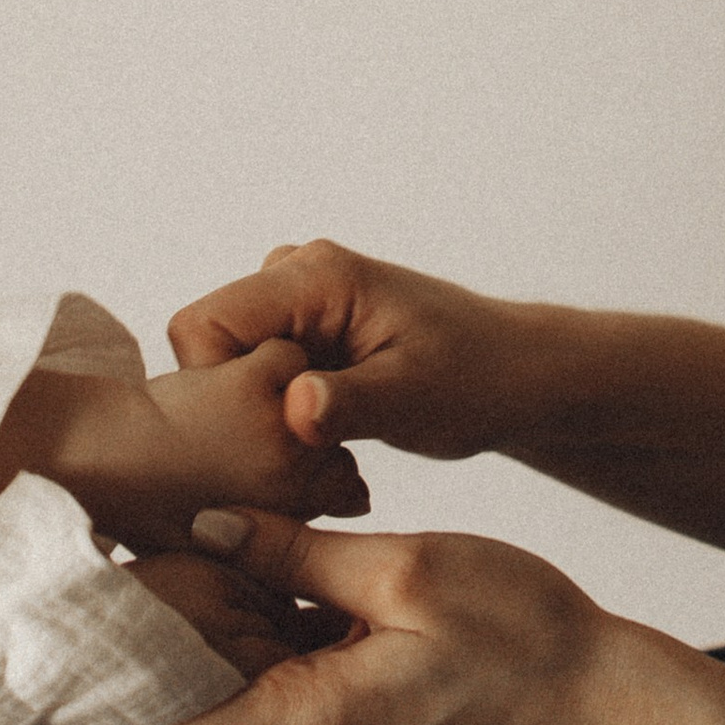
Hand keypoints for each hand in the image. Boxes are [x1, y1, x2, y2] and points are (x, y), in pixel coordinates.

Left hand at [0, 344, 368, 554]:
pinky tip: (216, 387)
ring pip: (312, 388)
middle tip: (241, 439)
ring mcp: (283, 427)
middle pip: (334, 437)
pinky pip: (284, 353)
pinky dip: (257, 358)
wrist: (93, 466)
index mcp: (292, 518)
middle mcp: (299, 477)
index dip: (308, 469)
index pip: (344, 484)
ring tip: (225, 413)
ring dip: (280, 392)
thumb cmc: (146, 507)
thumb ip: (279, 535)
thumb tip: (329, 523)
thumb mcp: (223, 545)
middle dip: (303, 433)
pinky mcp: (258, 384)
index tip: (267, 468)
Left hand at [133, 513, 655, 724]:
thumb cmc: (520, 634)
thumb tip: (209, 525)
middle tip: (195, 535)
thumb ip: (297, 553)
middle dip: (188, 627)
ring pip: (243, 691)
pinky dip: (284, 639)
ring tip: (256, 542)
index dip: (133, 670)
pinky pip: (289, 692)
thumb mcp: (406, 570)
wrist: (599, 700)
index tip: (131, 596)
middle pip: (196, 704)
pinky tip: (305, 574)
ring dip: (242, 624)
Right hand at [168, 245, 543, 464]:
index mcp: (316, 276)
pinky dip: (277, 413)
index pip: (203, 325)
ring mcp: (299, 302)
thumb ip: (350, 403)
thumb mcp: (416, 400)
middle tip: (301, 450)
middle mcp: (297, 274)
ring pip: (231, 365)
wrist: (520, 375)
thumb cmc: (480, 380)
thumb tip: (294, 408)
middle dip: (238, 405)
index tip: (271, 430)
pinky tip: (324, 442)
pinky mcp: (306, 331)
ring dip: (259, 412)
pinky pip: (256, 373)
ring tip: (321, 447)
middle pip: (208, 346)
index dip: (217, 388)